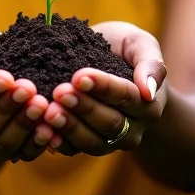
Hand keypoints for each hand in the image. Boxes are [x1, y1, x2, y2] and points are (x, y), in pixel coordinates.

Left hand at [36, 21, 166, 156]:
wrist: (112, 63)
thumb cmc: (126, 49)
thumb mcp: (141, 44)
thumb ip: (151, 64)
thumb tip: (148, 90)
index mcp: (148, 103)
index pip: (126, 97)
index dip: (103, 87)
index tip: (80, 76)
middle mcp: (133, 128)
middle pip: (109, 122)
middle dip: (83, 107)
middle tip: (60, 92)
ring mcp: (110, 141)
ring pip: (92, 141)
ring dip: (69, 127)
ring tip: (49, 112)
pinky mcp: (88, 145)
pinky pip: (74, 150)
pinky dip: (58, 142)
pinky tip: (43, 130)